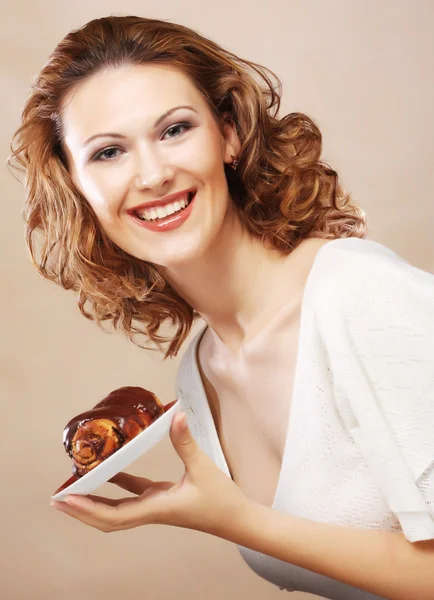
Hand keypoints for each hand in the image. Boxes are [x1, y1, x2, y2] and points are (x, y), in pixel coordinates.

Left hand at [51, 412, 249, 537]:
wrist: (237, 519)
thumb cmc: (221, 500)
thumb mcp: (203, 469)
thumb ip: (186, 442)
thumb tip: (176, 416)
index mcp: (156, 507)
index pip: (113, 514)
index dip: (87, 508)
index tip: (65, 499)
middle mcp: (150, 510)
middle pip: (107, 517)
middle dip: (81, 510)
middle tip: (57, 499)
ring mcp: (156, 505)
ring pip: (117, 508)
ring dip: (94, 500)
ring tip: (73, 487)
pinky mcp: (163, 499)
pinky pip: (133, 493)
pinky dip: (117, 485)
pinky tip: (109, 472)